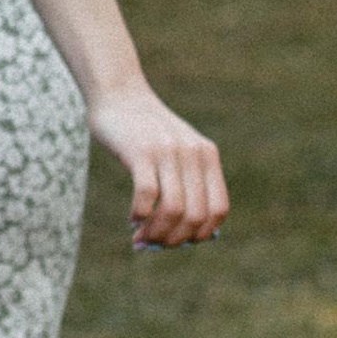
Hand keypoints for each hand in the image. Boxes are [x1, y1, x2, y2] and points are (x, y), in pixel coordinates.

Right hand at [88, 83, 227, 247]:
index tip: (181, 242)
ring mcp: (167, 151)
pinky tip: (132, 218)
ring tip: (141, 238)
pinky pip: (147, 195)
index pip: (218, 209)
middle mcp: (192, 153)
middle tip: (155, 243)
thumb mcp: (177, 150)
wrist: (119, 93)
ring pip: (173, 210)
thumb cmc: (145, 131)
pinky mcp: (141, 151)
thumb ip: (186, 182)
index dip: (202, 234)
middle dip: (175, 239)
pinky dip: (140, 215)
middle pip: (195, 215)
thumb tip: (185, 234)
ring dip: (156, 232)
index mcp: (207, 155)